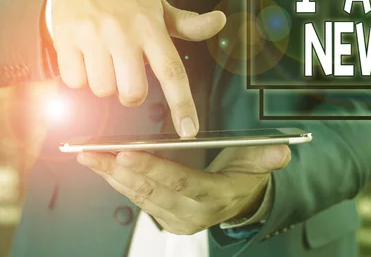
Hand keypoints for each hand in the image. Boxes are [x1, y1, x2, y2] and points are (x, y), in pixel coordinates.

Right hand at [51, 0, 225, 136]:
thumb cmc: (123, 2)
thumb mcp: (157, 9)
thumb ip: (188, 24)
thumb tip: (220, 21)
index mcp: (150, 26)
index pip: (171, 71)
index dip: (182, 104)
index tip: (189, 130)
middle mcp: (123, 32)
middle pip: (132, 93)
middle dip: (130, 95)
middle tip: (126, 75)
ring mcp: (93, 36)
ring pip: (102, 91)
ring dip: (104, 84)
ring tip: (103, 61)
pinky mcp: (66, 41)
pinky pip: (75, 83)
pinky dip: (80, 77)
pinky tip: (83, 58)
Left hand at [77, 145, 290, 234]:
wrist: (239, 202)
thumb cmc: (244, 176)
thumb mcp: (258, 163)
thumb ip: (265, 156)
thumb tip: (281, 151)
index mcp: (216, 197)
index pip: (181, 182)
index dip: (153, 169)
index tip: (126, 153)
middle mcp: (193, 213)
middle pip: (152, 190)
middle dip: (119, 171)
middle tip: (93, 153)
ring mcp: (177, 219)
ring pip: (139, 196)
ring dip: (111, 176)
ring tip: (88, 156)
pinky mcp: (166, 219)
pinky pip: (137, 200)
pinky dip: (117, 182)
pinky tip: (101, 167)